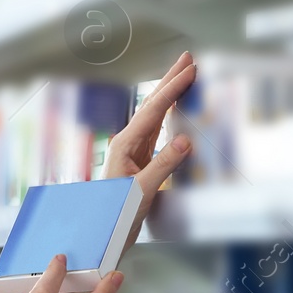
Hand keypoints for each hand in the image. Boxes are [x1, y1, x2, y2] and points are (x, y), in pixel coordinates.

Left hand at [104, 50, 196, 247]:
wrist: (103, 233)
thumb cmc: (115, 213)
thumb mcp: (141, 190)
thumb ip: (163, 165)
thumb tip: (185, 141)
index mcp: (125, 144)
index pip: (153, 110)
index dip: (172, 88)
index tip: (189, 71)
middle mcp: (128, 143)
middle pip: (152, 104)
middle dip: (170, 80)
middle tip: (187, 59)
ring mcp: (134, 151)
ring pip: (156, 115)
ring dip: (170, 95)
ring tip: (184, 77)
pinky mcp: (140, 161)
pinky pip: (158, 131)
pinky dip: (170, 116)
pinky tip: (175, 112)